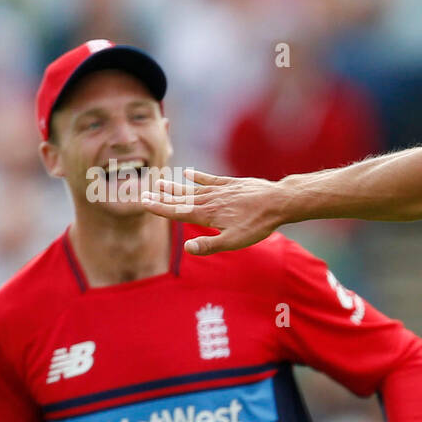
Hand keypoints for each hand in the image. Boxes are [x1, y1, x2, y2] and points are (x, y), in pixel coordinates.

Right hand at [140, 168, 284, 255]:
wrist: (277, 202)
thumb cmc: (257, 225)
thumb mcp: (233, 241)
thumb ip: (209, 244)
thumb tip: (186, 248)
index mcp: (207, 214)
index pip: (177, 211)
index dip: (160, 208)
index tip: (144, 202)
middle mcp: (210, 200)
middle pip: (181, 199)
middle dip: (162, 197)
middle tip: (145, 193)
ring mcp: (220, 190)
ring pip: (192, 189)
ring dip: (176, 187)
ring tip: (160, 183)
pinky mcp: (232, 184)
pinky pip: (210, 179)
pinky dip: (198, 176)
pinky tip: (188, 173)